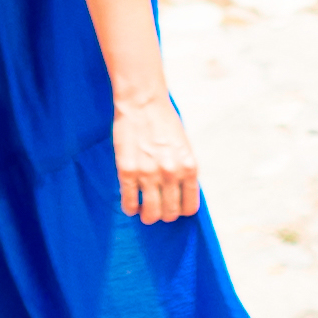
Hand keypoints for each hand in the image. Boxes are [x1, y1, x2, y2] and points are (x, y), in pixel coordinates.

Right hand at [111, 89, 198, 226]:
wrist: (143, 102)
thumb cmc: (164, 121)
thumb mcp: (184, 146)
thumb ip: (184, 170)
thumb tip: (181, 194)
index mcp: (189, 167)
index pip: (189, 207)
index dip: (181, 210)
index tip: (174, 207)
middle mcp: (171, 173)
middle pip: (170, 213)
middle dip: (163, 214)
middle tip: (157, 208)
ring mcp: (149, 174)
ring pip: (150, 214)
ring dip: (147, 215)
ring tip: (143, 208)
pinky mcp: (128, 172)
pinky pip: (129, 203)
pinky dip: (130, 207)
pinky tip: (130, 202)